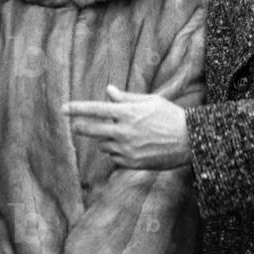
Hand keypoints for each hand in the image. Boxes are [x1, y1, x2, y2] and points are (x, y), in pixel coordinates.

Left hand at [64, 85, 191, 168]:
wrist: (190, 141)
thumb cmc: (171, 116)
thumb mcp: (150, 101)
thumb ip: (126, 98)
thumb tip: (108, 91)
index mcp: (127, 113)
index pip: (95, 109)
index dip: (77, 109)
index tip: (63, 109)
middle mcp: (124, 131)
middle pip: (91, 130)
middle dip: (80, 127)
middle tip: (75, 126)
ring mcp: (127, 149)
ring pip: (103, 145)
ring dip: (106, 140)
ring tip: (123, 136)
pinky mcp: (132, 163)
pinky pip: (114, 158)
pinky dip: (117, 153)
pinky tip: (131, 148)